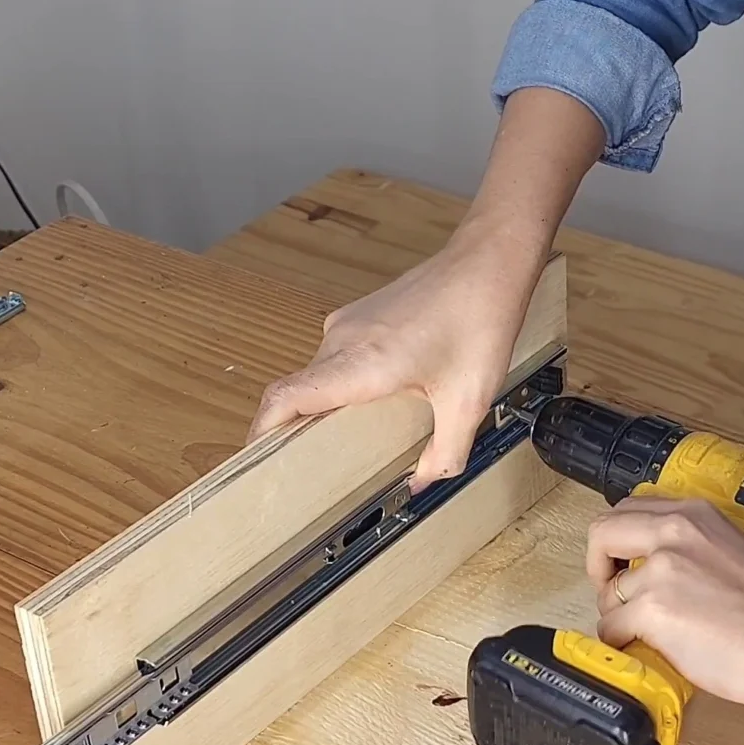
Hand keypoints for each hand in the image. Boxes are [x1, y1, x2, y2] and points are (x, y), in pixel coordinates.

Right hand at [247, 228, 538, 488]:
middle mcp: (343, 340)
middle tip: (305, 466)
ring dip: (323, 405)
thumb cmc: (478, 320)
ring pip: (316, 374)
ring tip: (345, 436)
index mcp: (360, 363)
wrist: (486, 264)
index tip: (257, 459)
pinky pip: (335, 357)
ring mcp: (348, 324)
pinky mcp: (360, 315)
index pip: (284, 397)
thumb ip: (445, 453)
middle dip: (293, 429)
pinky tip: (373, 399)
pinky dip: (340, 383)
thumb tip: (424, 480)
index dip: (261, 431)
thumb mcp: (469, 403)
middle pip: (296, 392)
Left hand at [586, 496, 743, 707]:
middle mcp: (674, 532)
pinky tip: (651, 649)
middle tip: (616, 596)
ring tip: (654, 633)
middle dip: (600, 567)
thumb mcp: (731, 549)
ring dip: (621, 615)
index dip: (618, 541)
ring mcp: (661, 571)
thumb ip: (691, 545)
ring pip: (608, 592)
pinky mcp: (654, 611)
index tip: (625, 565)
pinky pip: (611, 628)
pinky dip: (623, 642)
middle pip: (602, 534)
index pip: (628, 509)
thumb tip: (652, 567)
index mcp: (695, 514)